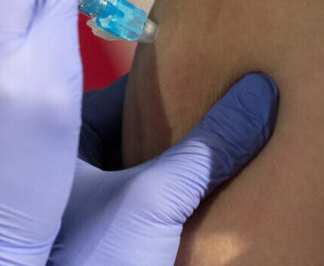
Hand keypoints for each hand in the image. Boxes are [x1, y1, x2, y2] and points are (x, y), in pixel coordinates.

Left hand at [49, 73, 277, 265]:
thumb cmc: (90, 260)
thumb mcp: (154, 198)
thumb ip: (207, 148)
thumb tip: (260, 93)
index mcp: (63, 146)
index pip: (120, 97)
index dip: (166, 88)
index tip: (208, 75)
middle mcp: (72, 173)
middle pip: (137, 134)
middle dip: (178, 127)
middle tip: (225, 110)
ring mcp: (92, 209)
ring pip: (145, 171)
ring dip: (180, 165)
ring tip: (228, 146)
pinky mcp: (111, 240)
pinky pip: (149, 204)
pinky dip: (176, 196)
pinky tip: (211, 192)